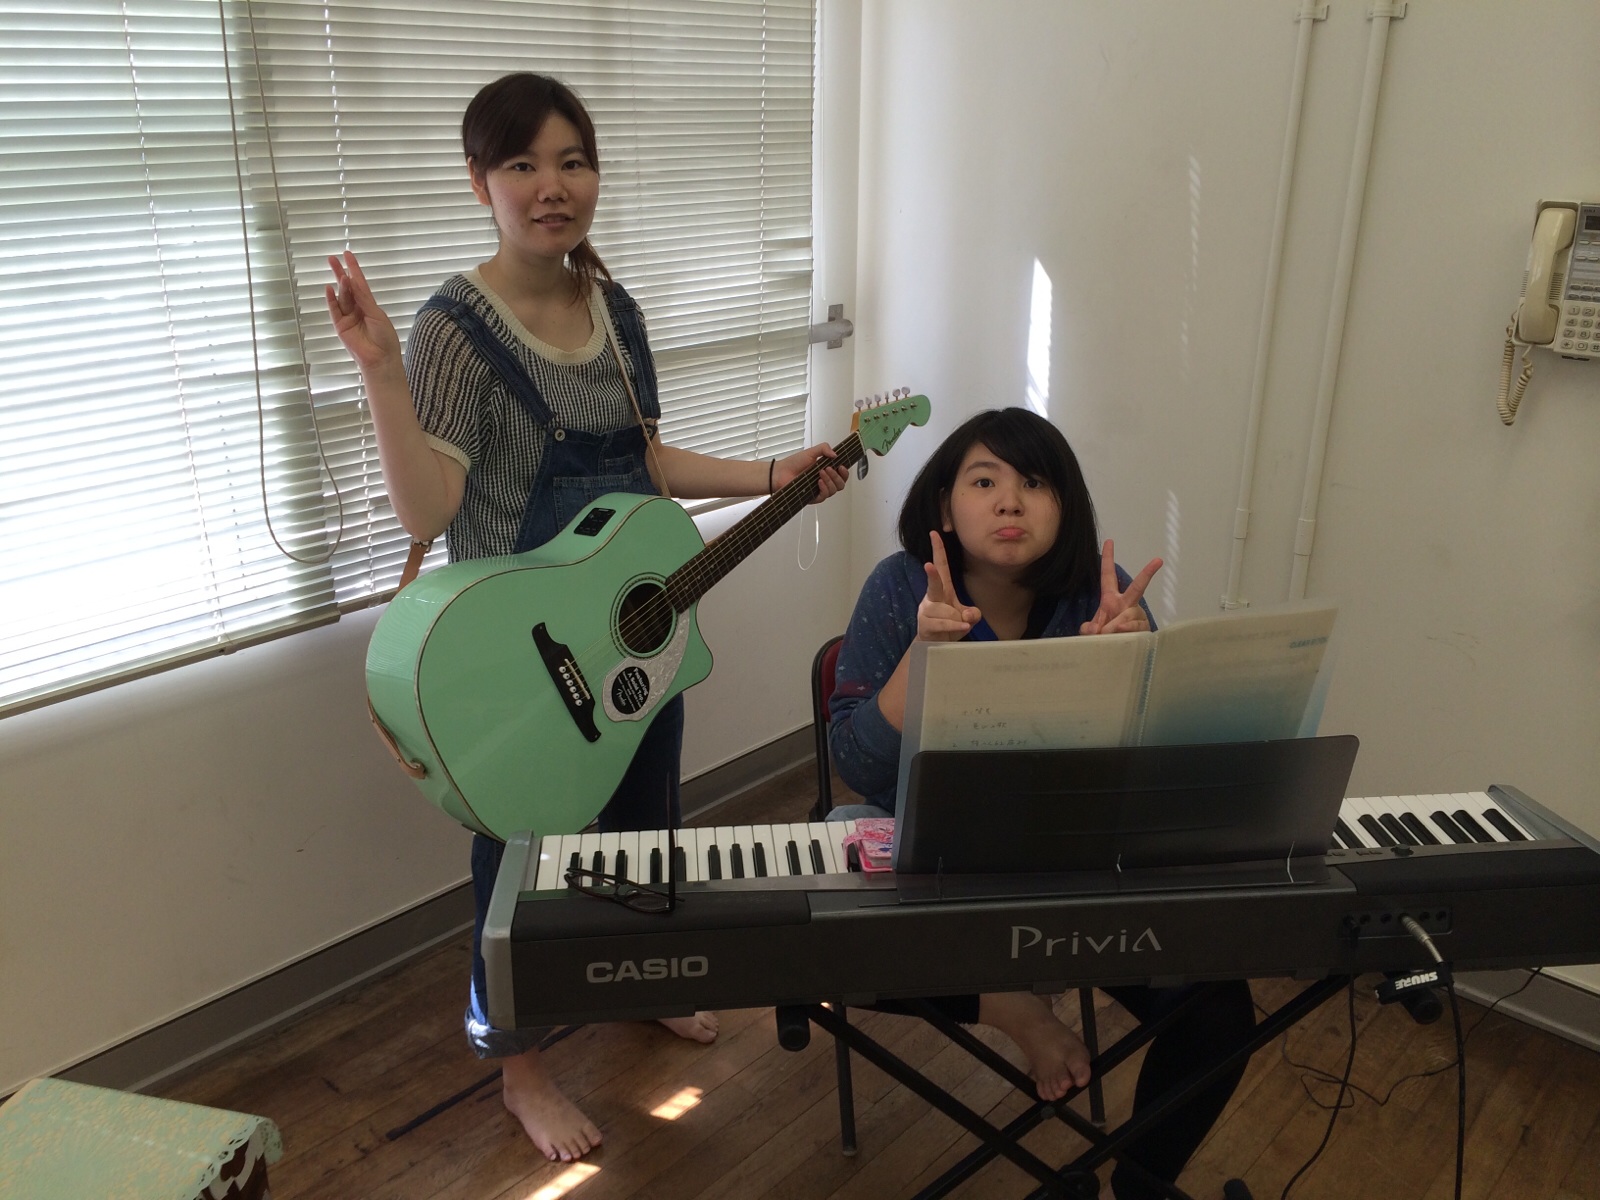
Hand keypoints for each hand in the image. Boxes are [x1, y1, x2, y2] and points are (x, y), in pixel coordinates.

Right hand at [325, 251, 401, 374]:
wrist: (381, 358)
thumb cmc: (384, 337)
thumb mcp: (376, 314)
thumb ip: (364, 298)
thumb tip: (353, 281)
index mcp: (368, 304)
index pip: (360, 283)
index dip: (354, 268)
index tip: (347, 254)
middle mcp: (357, 308)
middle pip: (347, 287)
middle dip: (340, 272)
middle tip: (331, 258)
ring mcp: (347, 317)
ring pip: (342, 297)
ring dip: (341, 286)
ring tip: (340, 275)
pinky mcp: (340, 326)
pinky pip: (334, 310)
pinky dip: (331, 299)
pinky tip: (328, 288)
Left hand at [772, 442, 848, 503]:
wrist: (780, 473)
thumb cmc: (793, 463)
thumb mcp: (810, 452)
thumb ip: (824, 448)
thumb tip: (835, 454)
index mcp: (827, 471)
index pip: (842, 475)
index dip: (845, 472)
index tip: (841, 466)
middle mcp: (825, 481)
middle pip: (841, 484)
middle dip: (837, 476)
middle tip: (828, 468)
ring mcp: (819, 490)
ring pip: (834, 490)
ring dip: (830, 481)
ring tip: (821, 473)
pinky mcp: (813, 497)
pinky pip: (824, 497)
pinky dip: (824, 489)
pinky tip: (819, 482)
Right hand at [918, 531, 980, 641]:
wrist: (936, 646)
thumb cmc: (951, 626)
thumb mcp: (967, 619)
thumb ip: (972, 614)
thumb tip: (967, 614)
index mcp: (943, 589)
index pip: (941, 567)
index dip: (938, 550)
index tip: (934, 533)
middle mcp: (932, 597)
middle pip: (934, 584)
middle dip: (932, 575)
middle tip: (928, 565)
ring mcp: (926, 611)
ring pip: (945, 610)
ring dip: (957, 620)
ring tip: (959, 626)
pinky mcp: (925, 624)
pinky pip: (943, 623)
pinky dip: (954, 626)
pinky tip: (963, 628)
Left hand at [1079, 539, 1161, 635]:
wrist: (1116, 652)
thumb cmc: (1103, 637)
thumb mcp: (1090, 631)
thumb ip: (1088, 629)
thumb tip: (1093, 631)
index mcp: (1110, 599)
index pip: (1108, 575)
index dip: (1108, 559)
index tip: (1109, 542)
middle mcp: (1126, 604)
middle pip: (1138, 586)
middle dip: (1148, 573)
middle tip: (1158, 560)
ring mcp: (1136, 615)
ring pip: (1130, 613)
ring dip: (1117, 623)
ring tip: (1108, 632)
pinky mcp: (1144, 627)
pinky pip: (1137, 625)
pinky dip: (1128, 628)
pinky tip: (1123, 631)